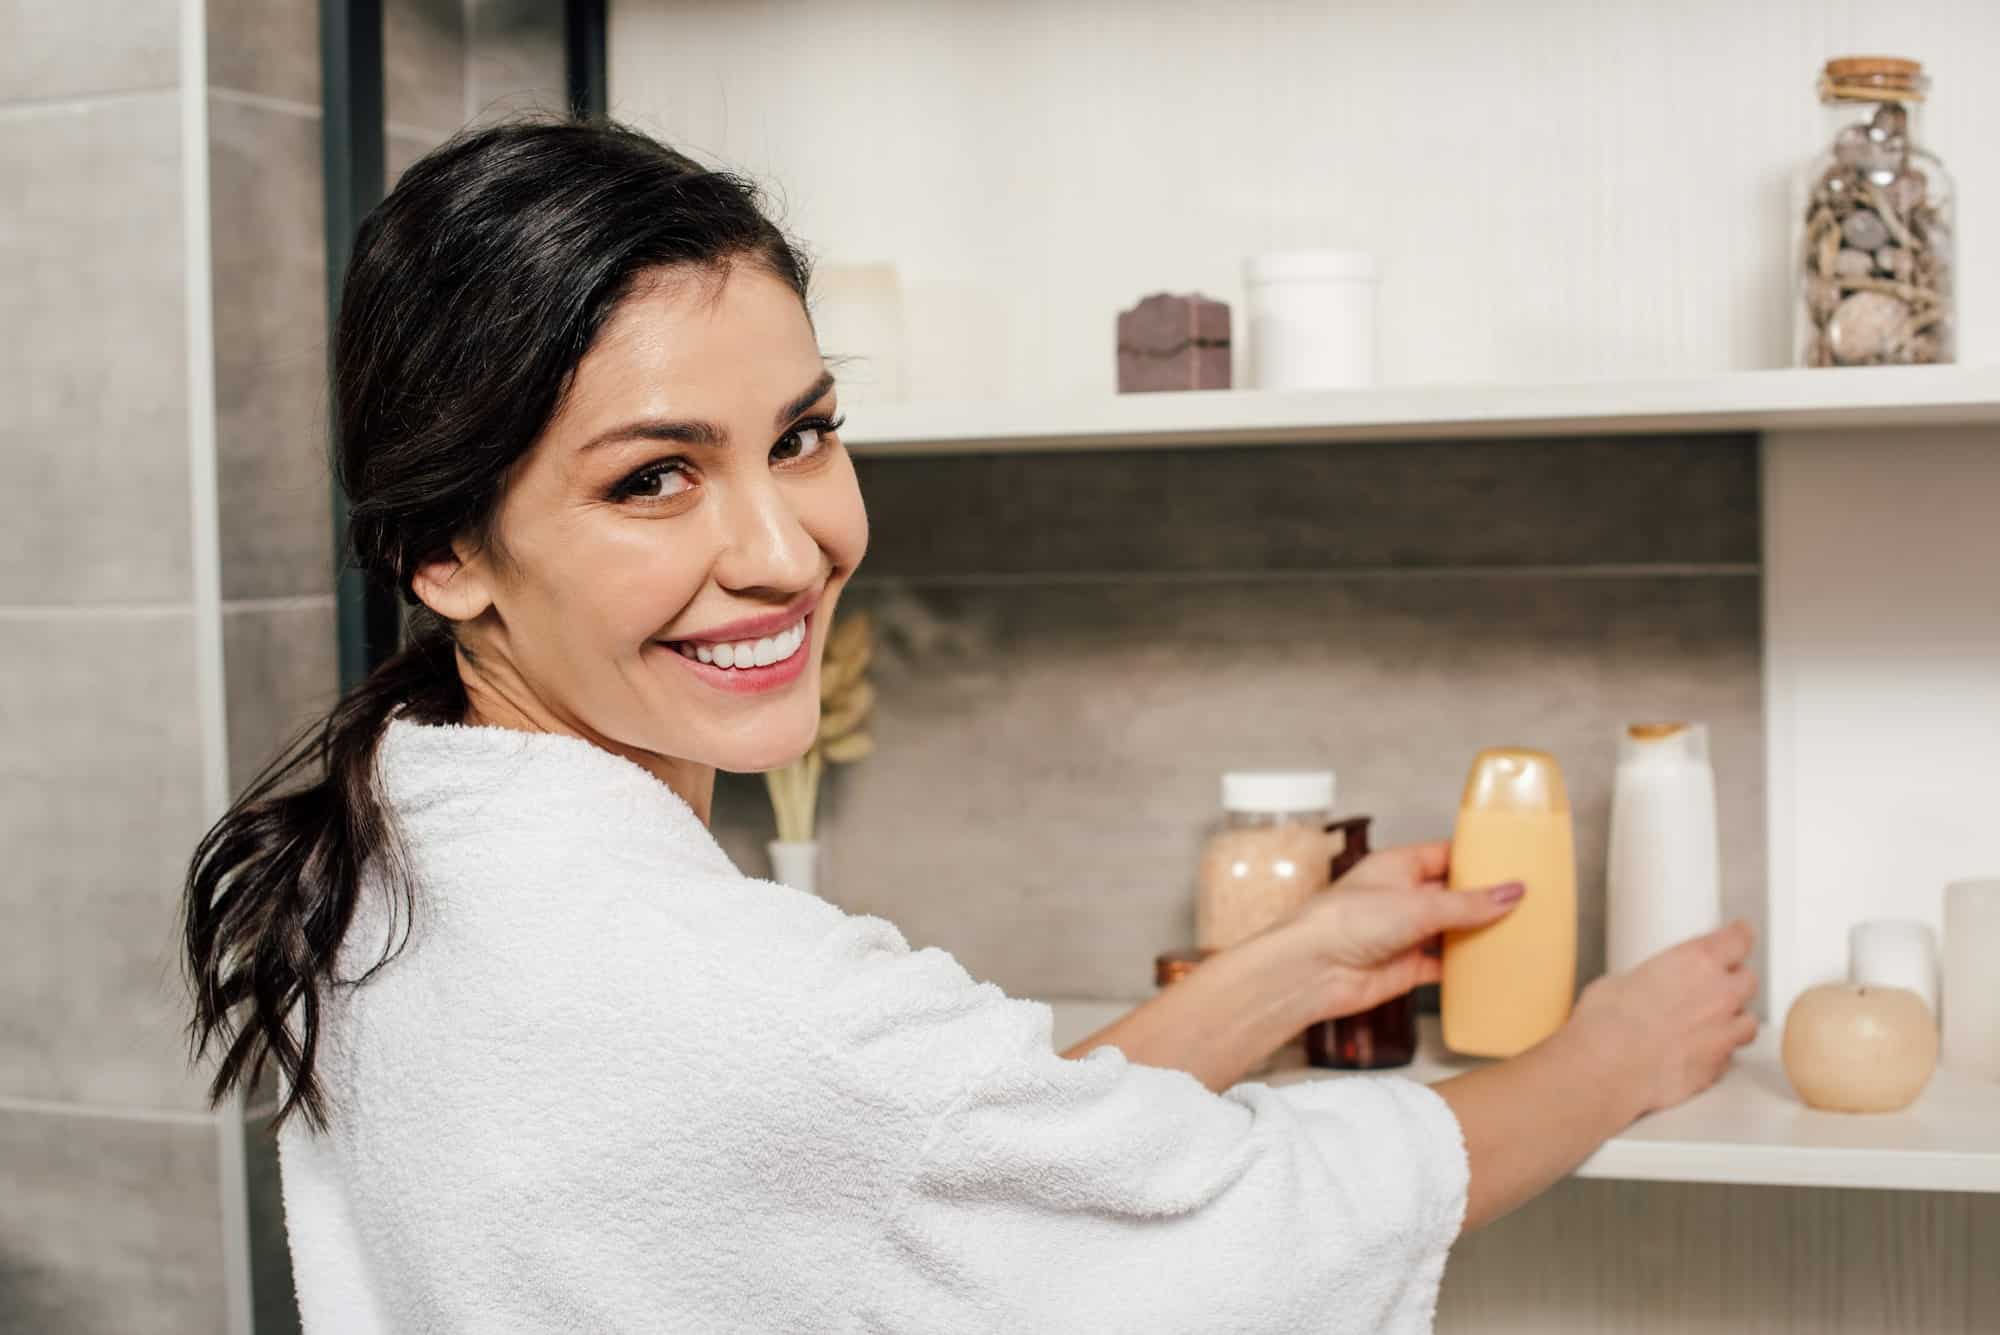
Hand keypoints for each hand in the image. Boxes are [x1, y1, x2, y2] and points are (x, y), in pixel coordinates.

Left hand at [1269, 840, 1524, 1023]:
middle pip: (1452, 895)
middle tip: (1527, 901)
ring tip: (1520, 932)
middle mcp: (1401, 897)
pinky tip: (1492, 967)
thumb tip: (1511, 892)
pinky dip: (1465, 968)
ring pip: (1451, 931)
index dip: (1477, 859)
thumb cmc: (1345, 922)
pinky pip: (1443, 965)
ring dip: (1478, 934)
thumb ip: (1468, 903)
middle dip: (1484, 900)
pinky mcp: (1405, 967)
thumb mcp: (1417, 905)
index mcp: (1398, 867)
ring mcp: (1404, 933)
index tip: (1513, 863)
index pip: (1445, 856)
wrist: (1312, 971)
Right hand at [1565, 920, 1759, 1117]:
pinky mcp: (1718, 1066)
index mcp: (1695, 961)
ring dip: (1733, 1018)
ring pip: (1747, 1020)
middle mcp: (1718, 994)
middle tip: (1712, 985)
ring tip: (1710, 1022)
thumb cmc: (1605, 1023)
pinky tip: (1697, 1051)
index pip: (1737, 940)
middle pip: (1747, 979)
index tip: (1740, 933)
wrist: (1606, 1068)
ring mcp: (1723, 1032)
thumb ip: (1648, 980)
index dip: (1739, 935)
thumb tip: (1643, 987)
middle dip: (1733, 980)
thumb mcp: (1620, 981)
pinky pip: (1730, 1055)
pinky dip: (1720, 1052)